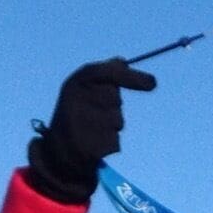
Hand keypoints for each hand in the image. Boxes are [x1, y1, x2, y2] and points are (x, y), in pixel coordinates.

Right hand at [25, 58, 157, 204]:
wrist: (59, 150)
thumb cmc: (77, 112)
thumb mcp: (83, 87)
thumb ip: (105, 72)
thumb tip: (123, 61)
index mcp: (76, 82)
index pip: (109, 73)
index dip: (132, 78)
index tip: (153, 83)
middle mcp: (76, 100)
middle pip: (116, 100)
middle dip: (113, 106)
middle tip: (95, 111)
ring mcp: (81, 125)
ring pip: (117, 122)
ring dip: (112, 126)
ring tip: (92, 129)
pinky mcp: (88, 148)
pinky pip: (115, 142)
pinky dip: (109, 143)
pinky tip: (93, 143)